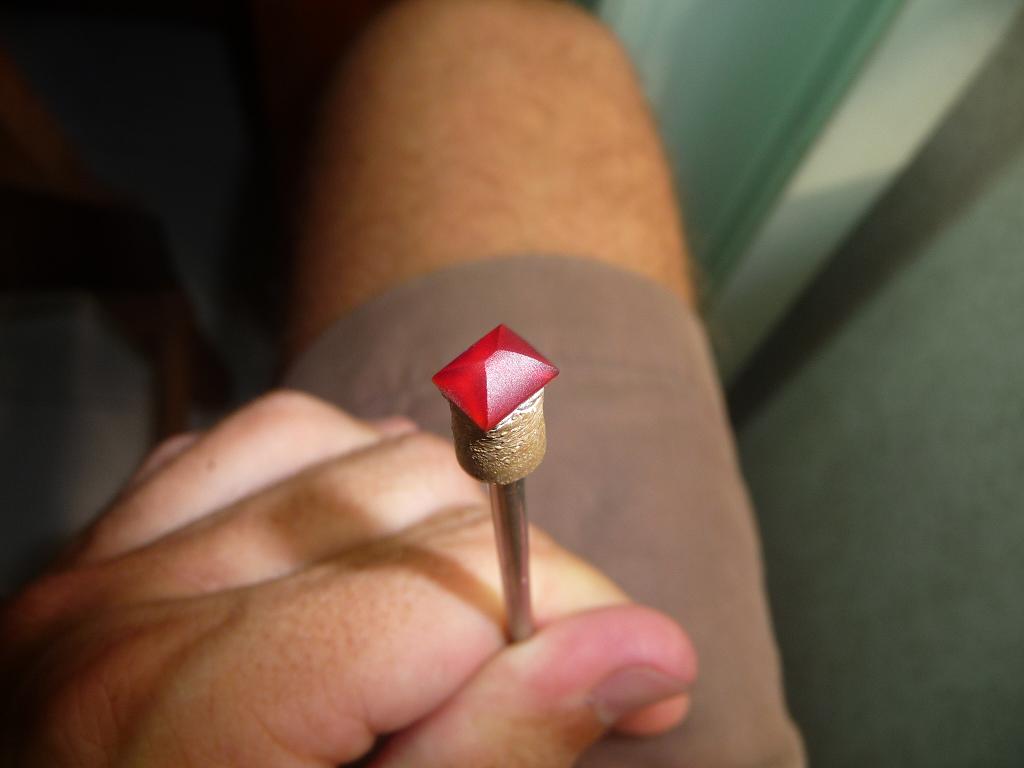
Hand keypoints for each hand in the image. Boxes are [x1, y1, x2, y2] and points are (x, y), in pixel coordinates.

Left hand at [1, 391, 694, 766]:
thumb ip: (498, 753)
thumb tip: (642, 648)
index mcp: (183, 713)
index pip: (440, 580)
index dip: (570, 615)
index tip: (651, 675)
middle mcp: (122, 610)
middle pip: (401, 495)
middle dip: (520, 571)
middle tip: (562, 662)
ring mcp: (96, 568)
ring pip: (332, 442)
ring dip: (433, 508)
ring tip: (468, 607)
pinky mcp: (100, 551)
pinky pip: (249, 446)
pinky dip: (338, 471)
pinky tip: (369, 543)